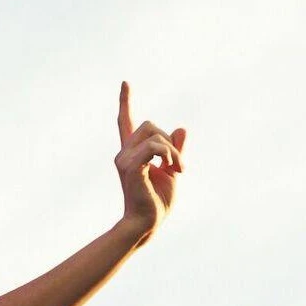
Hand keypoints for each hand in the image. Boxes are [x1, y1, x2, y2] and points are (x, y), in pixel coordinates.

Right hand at [115, 82, 185, 237]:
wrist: (148, 222)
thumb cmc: (158, 201)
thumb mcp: (172, 170)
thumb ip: (175, 149)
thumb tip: (181, 128)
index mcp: (132, 153)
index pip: (126, 122)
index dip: (126, 102)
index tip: (125, 83)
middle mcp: (124, 153)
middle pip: (148, 124)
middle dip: (169, 140)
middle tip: (179, 165)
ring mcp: (124, 160)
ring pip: (153, 134)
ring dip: (173, 150)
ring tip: (178, 169)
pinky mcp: (130, 168)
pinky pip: (153, 147)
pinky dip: (169, 154)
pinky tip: (173, 169)